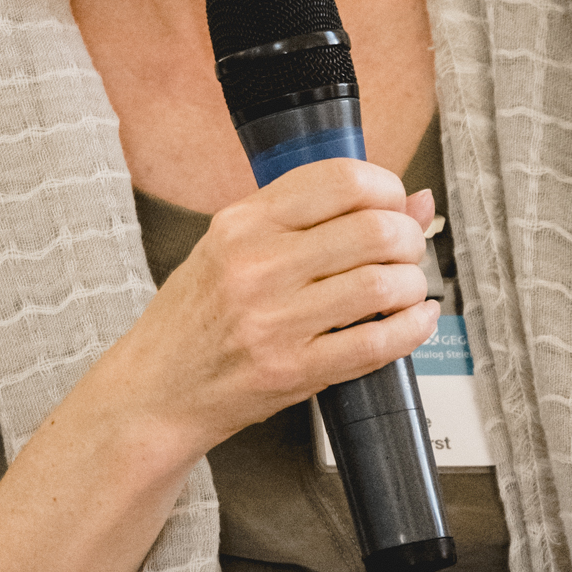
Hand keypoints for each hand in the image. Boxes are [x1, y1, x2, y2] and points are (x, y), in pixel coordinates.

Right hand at [118, 160, 436, 462]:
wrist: (156, 390)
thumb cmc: (194, 318)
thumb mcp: (233, 248)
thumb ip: (315, 219)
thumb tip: (414, 199)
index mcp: (242, 224)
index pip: (340, 181)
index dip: (386, 188)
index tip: (393, 203)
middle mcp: (256, 266)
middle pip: (373, 229)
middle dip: (409, 236)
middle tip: (407, 249)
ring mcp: (274, 321)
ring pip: (382, 283)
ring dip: (413, 283)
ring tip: (407, 287)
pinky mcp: (293, 370)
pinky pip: (375, 342)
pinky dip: (412, 328)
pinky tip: (416, 319)